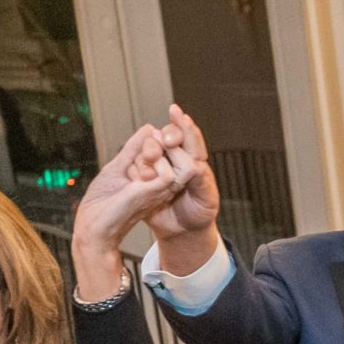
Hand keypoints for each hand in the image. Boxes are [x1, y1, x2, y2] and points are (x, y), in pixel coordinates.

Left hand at [77, 126, 184, 243]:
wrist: (92, 226)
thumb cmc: (101, 204)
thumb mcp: (118, 166)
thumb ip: (133, 149)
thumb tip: (148, 128)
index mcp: (155, 179)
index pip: (172, 151)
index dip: (163, 137)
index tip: (149, 133)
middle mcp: (162, 185)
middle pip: (177, 152)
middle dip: (162, 138)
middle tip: (143, 142)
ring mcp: (159, 191)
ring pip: (176, 161)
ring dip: (156, 150)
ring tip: (140, 155)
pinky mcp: (153, 195)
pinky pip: (169, 174)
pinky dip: (154, 163)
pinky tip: (139, 166)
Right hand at [148, 105, 220, 241]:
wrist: (182, 232)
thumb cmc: (199, 213)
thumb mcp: (206, 199)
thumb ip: (202, 181)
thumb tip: (195, 166)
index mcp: (194, 162)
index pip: (190, 138)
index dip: (183, 125)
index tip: (176, 112)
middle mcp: (176, 161)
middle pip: (168, 138)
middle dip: (166, 135)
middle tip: (164, 140)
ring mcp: (159, 168)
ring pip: (150, 149)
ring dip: (150, 149)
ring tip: (150, 155)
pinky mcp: (143, 179)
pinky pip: (136, 166)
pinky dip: (137, 165)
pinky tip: (137, 171)